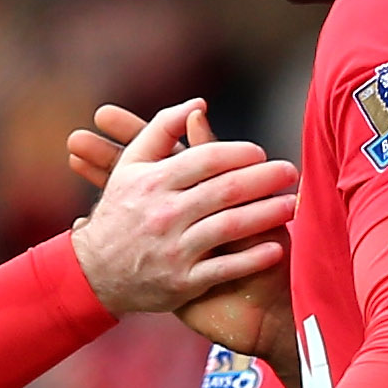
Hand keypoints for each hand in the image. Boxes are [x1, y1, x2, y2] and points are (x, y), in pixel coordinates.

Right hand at [69, 101, 297, 314]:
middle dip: (264, 179)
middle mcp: (163, 214)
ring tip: (291, 206)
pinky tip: (276, 247)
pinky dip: (253, 258)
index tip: (260, 152)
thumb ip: (161, 130)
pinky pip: (225, 269)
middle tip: (291, 172)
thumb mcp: (130, 167)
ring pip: (230, 226)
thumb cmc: (121, 212)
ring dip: (267, 214)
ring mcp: (173, 249)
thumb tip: (198, 103)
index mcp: (153, 182)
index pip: (205, 159)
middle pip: (225, 190)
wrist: (95, 273)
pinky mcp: (182, 283)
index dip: (238, 153)